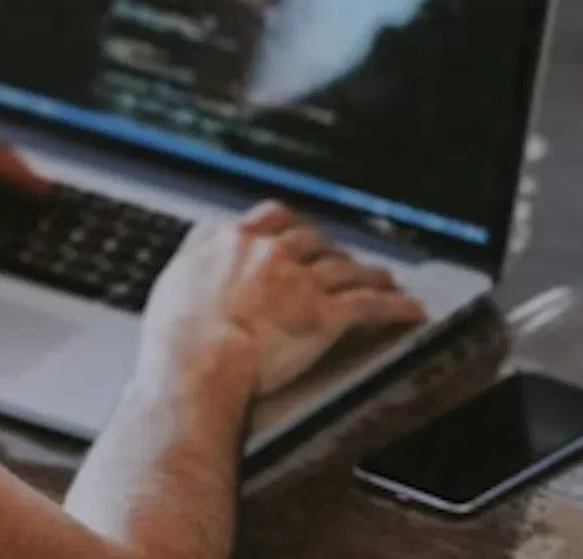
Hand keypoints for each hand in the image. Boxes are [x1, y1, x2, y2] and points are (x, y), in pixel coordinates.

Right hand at [138, 202, 427, 400]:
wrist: (197, 363)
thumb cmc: (176, 336)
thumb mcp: (172, 280)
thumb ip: (193, 254)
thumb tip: (200, 240)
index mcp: (233, 242)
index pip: (271, 218)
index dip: (290, 225)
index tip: (297, 231)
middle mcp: (270, 253)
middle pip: (312, 240)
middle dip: (331, 249)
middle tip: (342, 258)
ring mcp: (300, 282)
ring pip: (345, 268)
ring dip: (368, 272)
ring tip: (383, 277)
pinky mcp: (325, 314)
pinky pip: (368, 305)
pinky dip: (393, 306)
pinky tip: (409, 308)